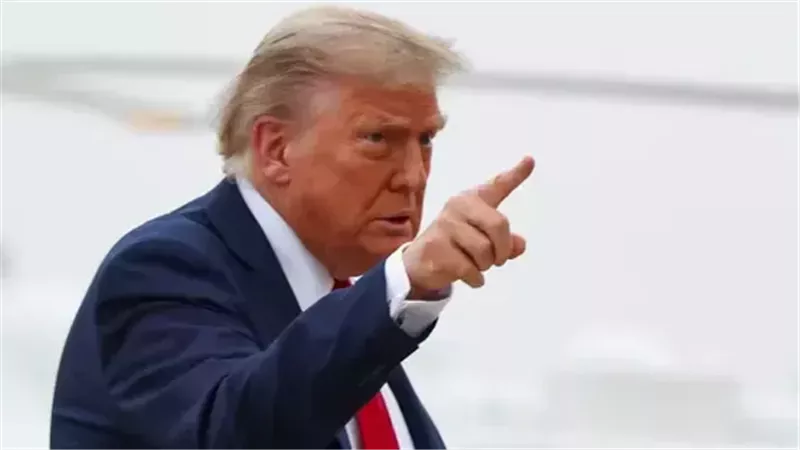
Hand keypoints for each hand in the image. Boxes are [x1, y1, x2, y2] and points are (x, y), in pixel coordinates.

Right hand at [403, 156, 533, 292]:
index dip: (516, 174)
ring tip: (476, 265)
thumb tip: (520, 245)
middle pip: (499, 225)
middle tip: (498, 260)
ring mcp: (445, 226)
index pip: (497, 185)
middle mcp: (458, 207)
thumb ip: (506, 241)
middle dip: (503, 249)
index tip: (530, 160)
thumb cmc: (457, 246)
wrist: (419, 263)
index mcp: (472, 200)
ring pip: (484, 251)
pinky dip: (476, 278)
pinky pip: (470, 268)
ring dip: (486, 265)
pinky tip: (470, 277)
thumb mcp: (483, 240)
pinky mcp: (436, 248)